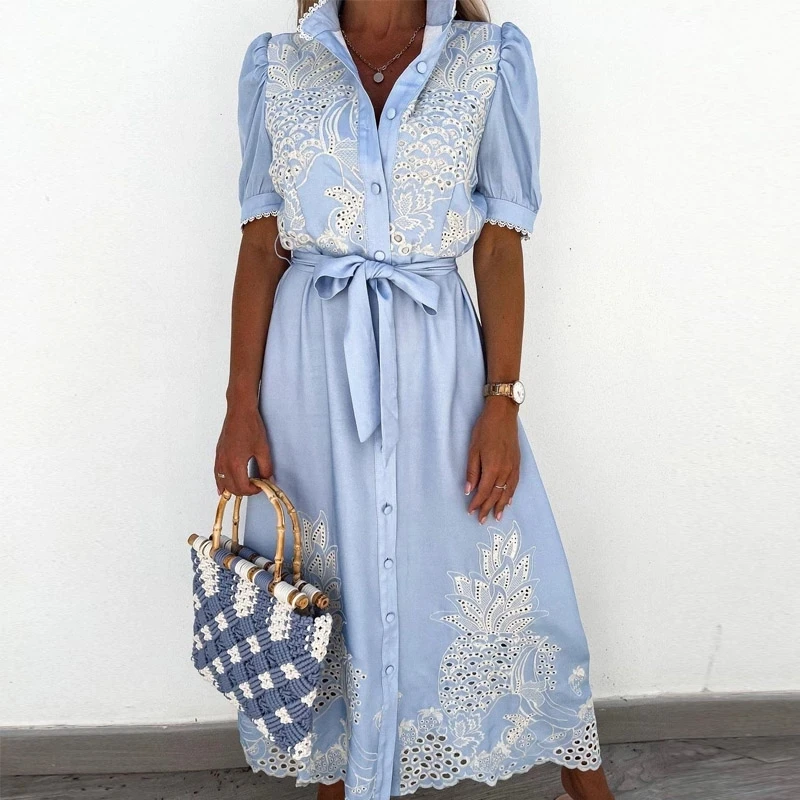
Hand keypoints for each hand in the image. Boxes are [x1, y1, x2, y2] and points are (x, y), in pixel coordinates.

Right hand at [214, 404, 273, 495]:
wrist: (239, 411)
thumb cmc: (250, 426)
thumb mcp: (263, 449)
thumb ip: (266, 467)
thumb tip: (268, 479)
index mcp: (235, 463)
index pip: (242, 487)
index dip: (253, 490)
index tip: (261, 486)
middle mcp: (224, 463)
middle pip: (231, 488)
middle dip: (244, 491)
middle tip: (255, 486)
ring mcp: (219, 459)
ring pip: (222, 483)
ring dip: (233, 488)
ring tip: (244, 487)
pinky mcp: (218, 454)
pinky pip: (217, 474)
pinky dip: (220, 483)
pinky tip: (222, 488)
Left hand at [465, 396, 519, 523]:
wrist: (502, 415)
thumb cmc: (485, 429)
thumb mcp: (473, 449)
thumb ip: (472, 471)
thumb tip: (468, 489)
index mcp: (492, 468)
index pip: (484, 492)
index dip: (477, 503)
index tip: (471, 511)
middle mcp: (505, 470)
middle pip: (496, 495)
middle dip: (488, 508)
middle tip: (482, 520)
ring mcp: (513, 467)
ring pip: (507, 491)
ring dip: (501, 505)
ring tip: (497, 516)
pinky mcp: (517, 463)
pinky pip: (514, 483)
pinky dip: (511, 494)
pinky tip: (508, 500)